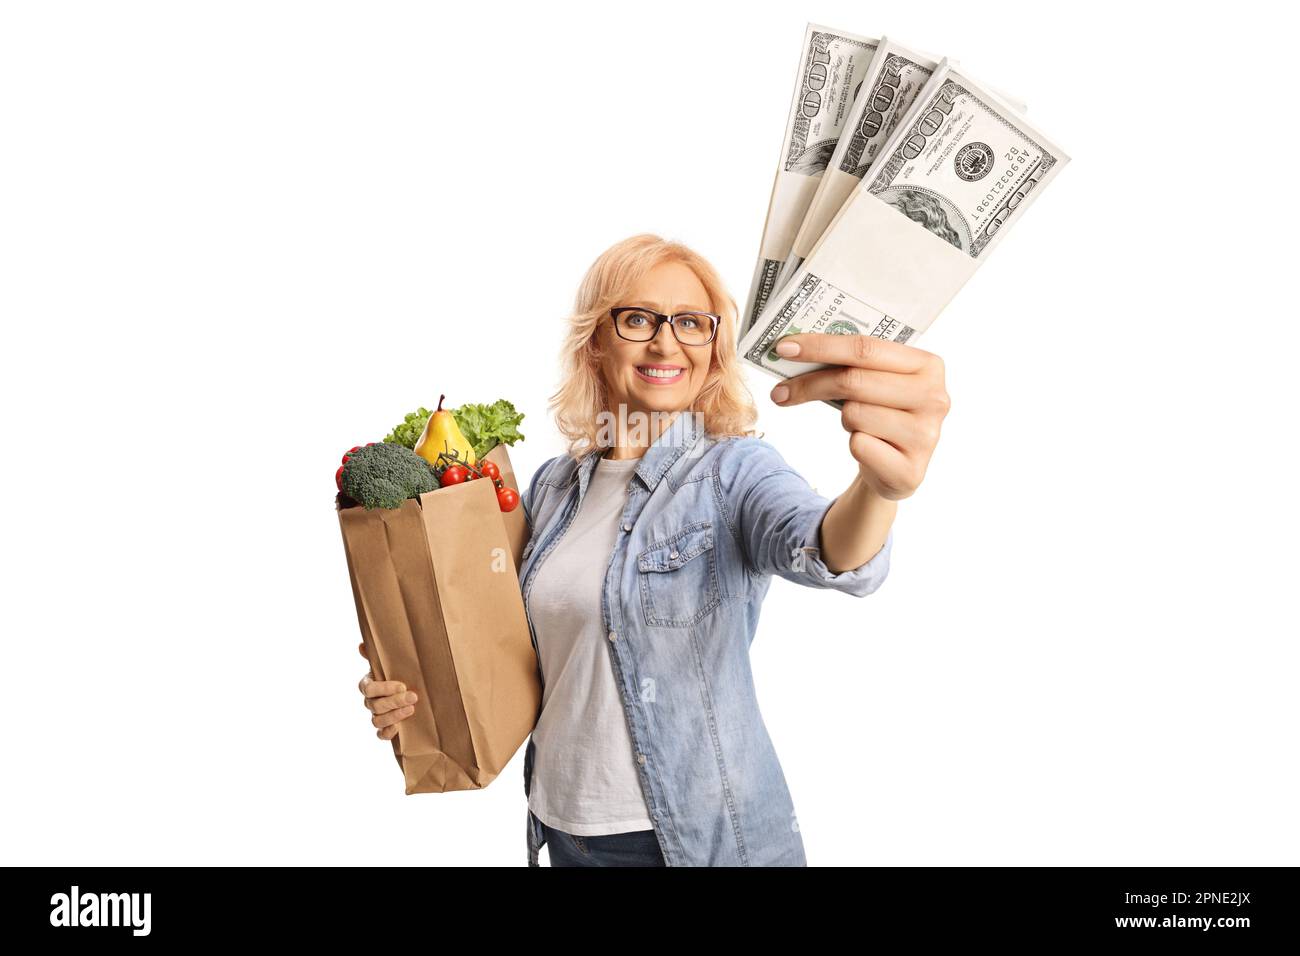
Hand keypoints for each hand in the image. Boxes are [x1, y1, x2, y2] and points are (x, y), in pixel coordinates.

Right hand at [357, 641, 416, 740]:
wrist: (407, 690)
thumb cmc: (396, 674)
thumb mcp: (388, 663)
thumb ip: (375, 655)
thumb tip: (361, 645)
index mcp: (368, 684)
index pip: (368, 689)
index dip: (384, 688)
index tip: (402, 685)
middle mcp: (370, 702)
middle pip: (376, 705)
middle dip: (395, 701)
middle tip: (413, 696)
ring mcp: (376, 716)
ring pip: (377, 720)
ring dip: (394, 716)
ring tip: (411, 709)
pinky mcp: (384, 729)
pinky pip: (381, 735)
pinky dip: (388, 732)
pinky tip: (399, 728)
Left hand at [768, 333, 949, 499]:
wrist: (897, 467)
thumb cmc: (881, 414)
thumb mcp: (875, 382)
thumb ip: (850, 363)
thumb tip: (792, 350)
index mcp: (928, 366)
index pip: (865, 348)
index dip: (820, 346)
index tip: (783, 348)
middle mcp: (935, 398)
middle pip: (854, 381)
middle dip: (810, 385)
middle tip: (779, 392)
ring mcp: (926, 436)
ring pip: (854, 414)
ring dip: (845, 420)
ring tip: (859, 425)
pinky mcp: (911, 470)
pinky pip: (859, 446)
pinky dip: (855, 445)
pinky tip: (869, 448)